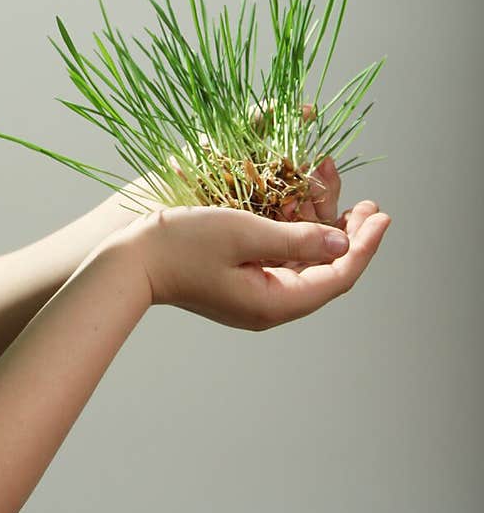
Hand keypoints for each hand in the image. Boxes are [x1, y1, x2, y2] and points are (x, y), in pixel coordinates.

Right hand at [117, 200, 390, 330]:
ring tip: (344, 205)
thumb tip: (343, 243)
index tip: (382, 215)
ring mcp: (254, 298)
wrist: (129, 261)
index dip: (366, 245)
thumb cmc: (181, 244)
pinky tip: (306, 216)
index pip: (338, 276)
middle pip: (326, 274)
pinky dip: (301, 240)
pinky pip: (283, 264)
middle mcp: (270, 307)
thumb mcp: (244, 232)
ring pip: (306, 269)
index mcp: (275, 302)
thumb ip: (296, 238)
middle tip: (369, 207)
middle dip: (351, 239)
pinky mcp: (240, 285)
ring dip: (327, 236)